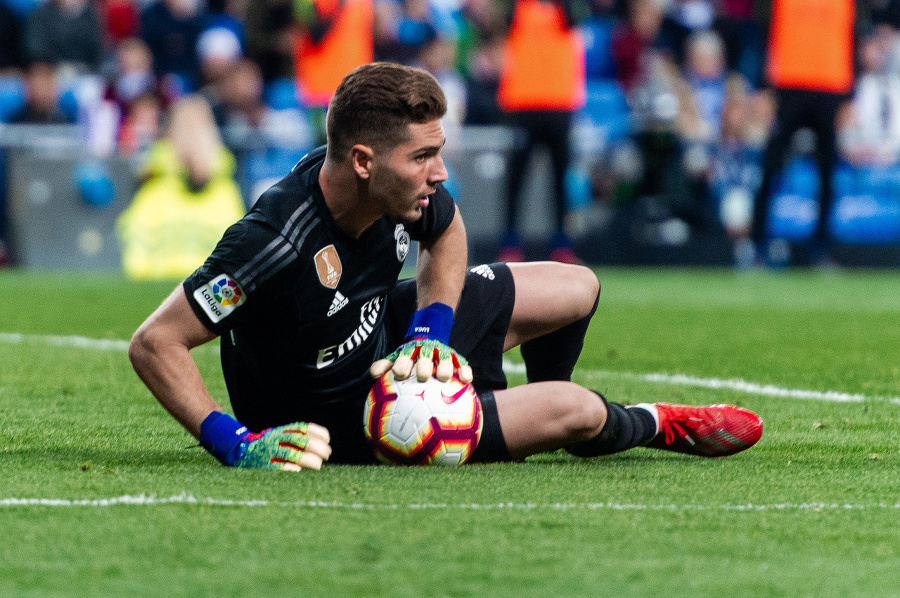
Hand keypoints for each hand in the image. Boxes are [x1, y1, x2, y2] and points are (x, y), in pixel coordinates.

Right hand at [199, 412, 331, 470]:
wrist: (236, 450)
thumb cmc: (265, 444)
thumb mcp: (279, 435)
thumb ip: (296, 437)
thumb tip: (322, 443)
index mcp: (281, 431)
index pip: (303, 428)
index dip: (318, 433)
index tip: (327, 440)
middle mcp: (276, 439)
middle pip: (301, 441)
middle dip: (318, 447)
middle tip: (327, 454)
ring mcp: (270, 452)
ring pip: (293, 454)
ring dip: (309, 460)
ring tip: (319, 465)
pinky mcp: (264, 465)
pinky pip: (280, 467)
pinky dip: (291, 469)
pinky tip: (300, 471)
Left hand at [370, 337, 472, 382]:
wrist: (430, 333)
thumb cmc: (410, 354)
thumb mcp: (397, 356)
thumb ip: (385, 365)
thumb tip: (373, 375)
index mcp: (410, 350)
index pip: (405, 356)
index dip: (402, 363)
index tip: (399, 374)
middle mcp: (426, 350)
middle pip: (425, 357)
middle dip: (423, 365)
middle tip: (423, 376)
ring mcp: (441, 352)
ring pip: (444, 359)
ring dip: (444, 367)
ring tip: (443, 377)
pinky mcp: (455, 356)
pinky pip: (462, 363)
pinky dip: (465, 370)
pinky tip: (466, 380)